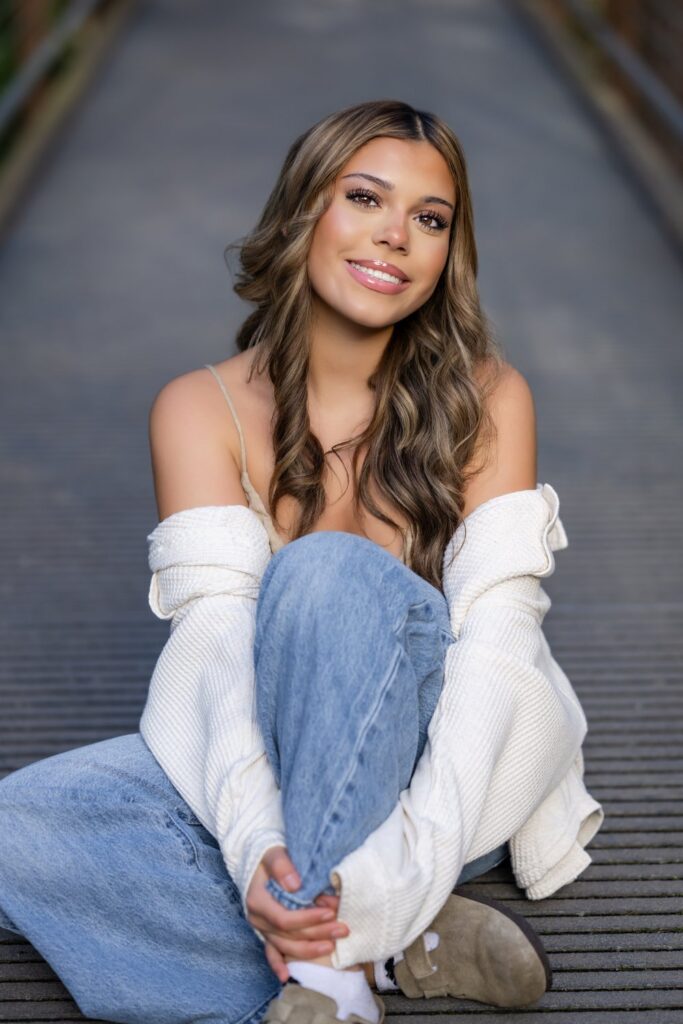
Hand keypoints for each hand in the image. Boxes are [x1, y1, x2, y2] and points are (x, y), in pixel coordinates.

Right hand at [245, 846, 348, 982]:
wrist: (258, 859)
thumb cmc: (269, 855)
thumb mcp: (273, 853)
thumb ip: (282, 866)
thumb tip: (295, 885)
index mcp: (258, 901)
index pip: (285, 919)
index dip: (308, 919)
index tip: (330, 913)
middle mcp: (258, 919)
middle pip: (289, 935)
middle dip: (317, 933)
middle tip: (342, 928)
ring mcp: (262, 928)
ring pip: (285, 946)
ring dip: (309, 949)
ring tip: (332, 946)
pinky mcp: (267, 932)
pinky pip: (271, 952)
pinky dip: (278, 965)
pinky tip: (286, 977)